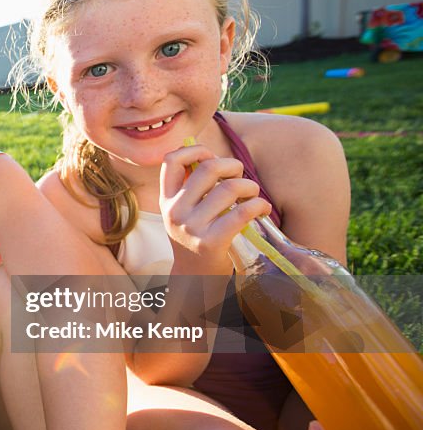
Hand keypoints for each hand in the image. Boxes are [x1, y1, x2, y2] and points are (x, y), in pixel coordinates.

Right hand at [160, 144, 271, 272]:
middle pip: (208, 169)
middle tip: (241, 176)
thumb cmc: (196, 239)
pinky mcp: (211, 242)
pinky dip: (258, 205)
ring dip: (250, 186)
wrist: (195, 280)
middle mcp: (175, 212)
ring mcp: (191, 227)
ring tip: (253, 195)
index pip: (170, 160)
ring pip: (229, 188)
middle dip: (232, 165)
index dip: (194, 150)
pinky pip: (241, 212)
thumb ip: (191, 189)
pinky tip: (262, 209)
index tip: (210, 157)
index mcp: (166, 201)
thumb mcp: (183, 214)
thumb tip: (212, 157)